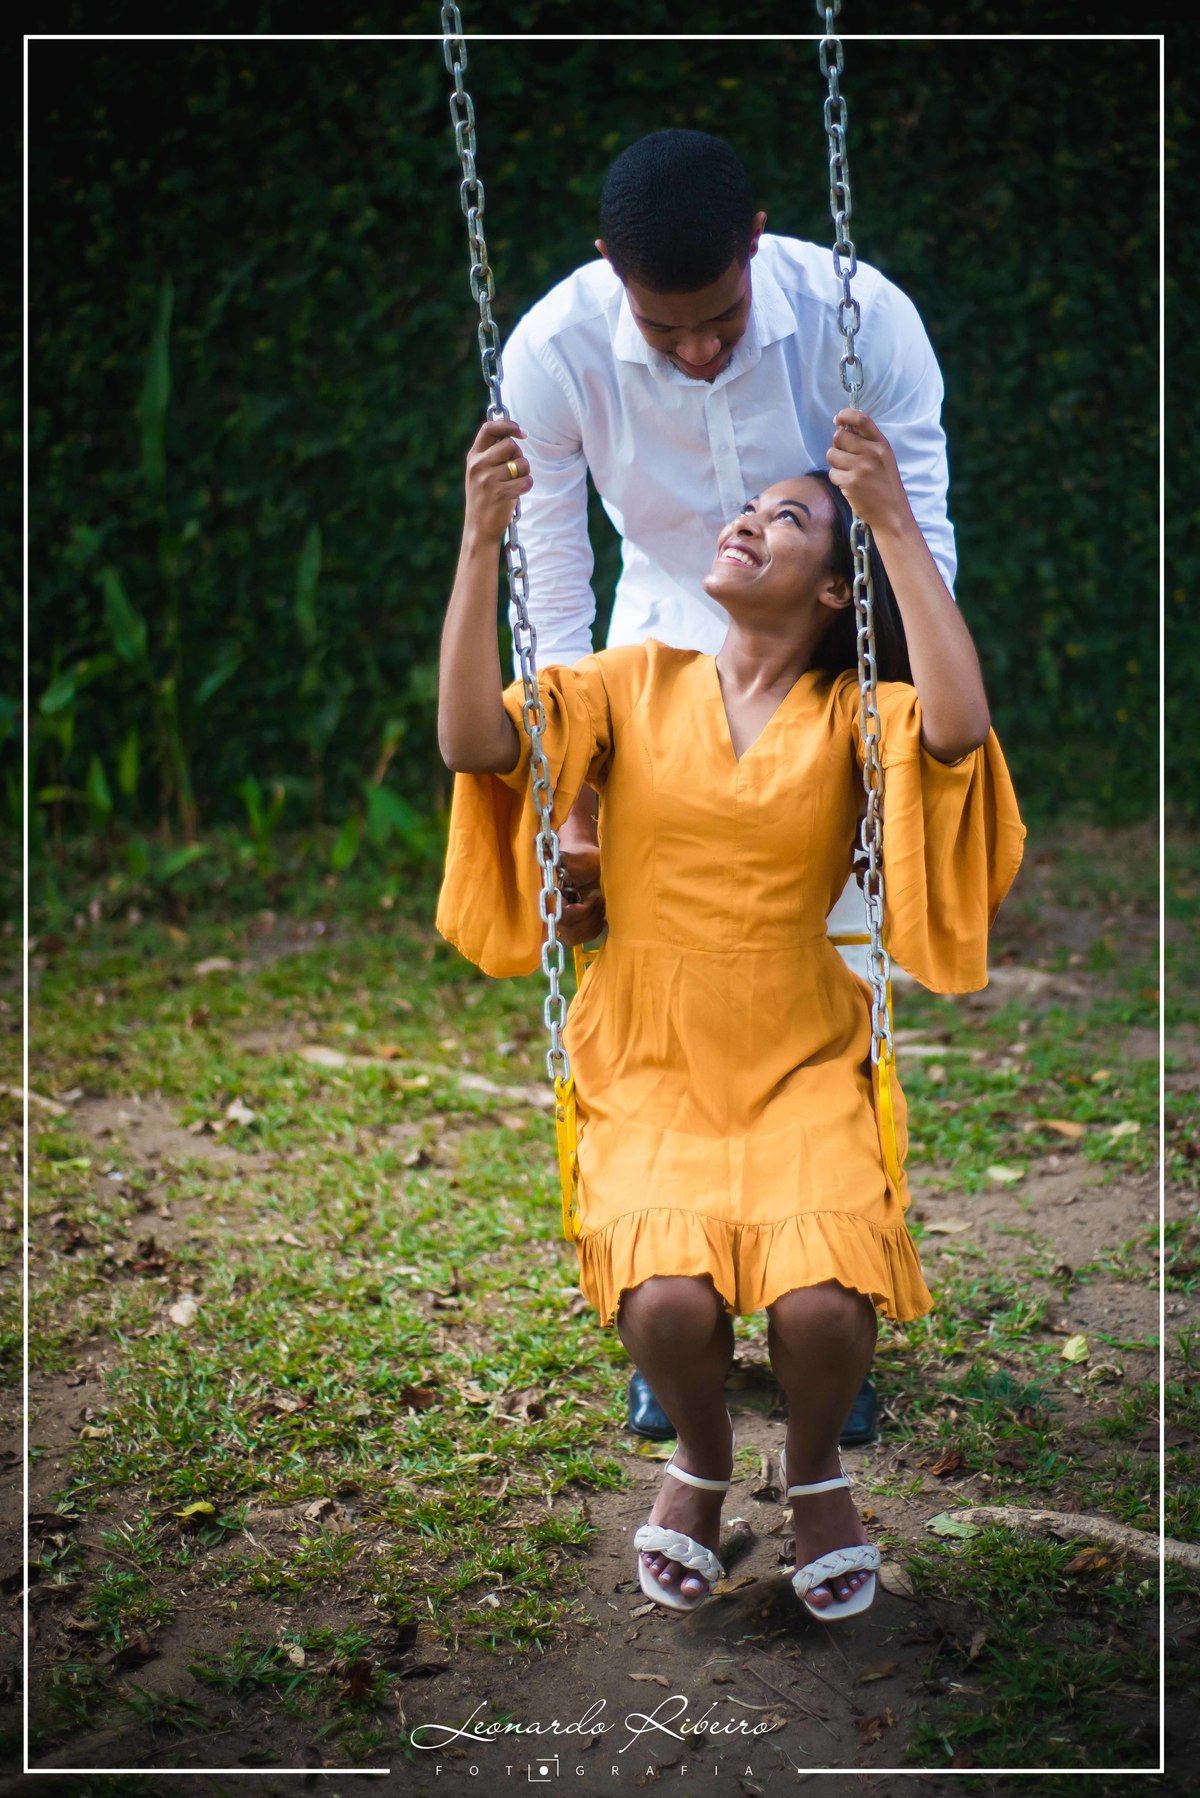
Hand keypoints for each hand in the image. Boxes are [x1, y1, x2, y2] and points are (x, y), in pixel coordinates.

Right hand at [464, 415, 532, 544]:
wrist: (478, 529)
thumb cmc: (485, 499)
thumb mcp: (480, 473)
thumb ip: (491, 454)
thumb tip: (513, 435)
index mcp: (473, 457)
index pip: (489, 428)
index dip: (508, 425)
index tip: (522, 432)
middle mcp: (478, 465)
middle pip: (511, 445)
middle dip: (519, 456)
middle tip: (514, 471)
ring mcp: (488, 479)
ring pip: (522, 463)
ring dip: (524, 473)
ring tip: (513, 485)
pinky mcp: (500, 493)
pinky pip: (526, 480)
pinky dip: (527, 486)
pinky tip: (517, 493)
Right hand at [550, 804, 604, 945]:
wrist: (584, 862)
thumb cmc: (584, 858)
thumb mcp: (580, 857)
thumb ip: (569, 860)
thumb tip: (557, 859)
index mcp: (549, 892)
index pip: (562, 916)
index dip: (582, 912)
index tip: (594, 897)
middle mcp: (549, 908)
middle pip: (567, 929)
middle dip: (590, 918)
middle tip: (601, 901)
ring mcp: (557, 919)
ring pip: (572, 937)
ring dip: (592, 925)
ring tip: (601, 908)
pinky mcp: (566, 926)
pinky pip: (576, 940)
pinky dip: (592, 932)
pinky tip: (600, 919)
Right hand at [553, 885, 606, 945]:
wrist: (549, 923)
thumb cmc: (555, 907)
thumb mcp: (560, 898)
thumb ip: (568, 894)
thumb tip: (580, 887)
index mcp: (562, 917)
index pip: (584, 911)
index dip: (592, 903)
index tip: (596, 896)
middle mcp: (567, 930)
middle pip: (590, 919)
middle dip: (598, 909)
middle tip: (602, 900)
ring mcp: (572, 938)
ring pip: (593, 927)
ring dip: (600, 917)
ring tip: (602, 908)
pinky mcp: (576, 942)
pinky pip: (593, 935)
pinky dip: (600, 927)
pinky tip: (603, 920)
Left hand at [825, 410, 912, 536]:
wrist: (892, 514)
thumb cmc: (885, 485)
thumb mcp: (883, 459)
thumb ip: (866, 443)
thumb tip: (842, 428)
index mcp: (881, 444)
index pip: (861, 419)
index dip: (845, 415)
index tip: (838, 419)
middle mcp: (872, 453)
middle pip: (839, 437)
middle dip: (837, 447)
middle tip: (845, 459)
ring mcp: (861, 467)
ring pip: (831, 454)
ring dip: (835, 464)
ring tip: (848, 473)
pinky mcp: (851, 482)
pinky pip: (832, 473)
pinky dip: (837, 479)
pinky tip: (849, 485)